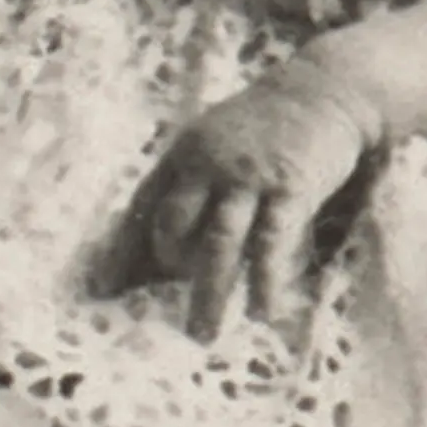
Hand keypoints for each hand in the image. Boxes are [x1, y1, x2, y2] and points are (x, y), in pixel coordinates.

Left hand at [115, 52, 385, 339]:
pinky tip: (262, 311)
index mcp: (182, 154)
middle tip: (166, 314)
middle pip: (172, 226)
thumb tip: (163, 244)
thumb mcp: (215, 144)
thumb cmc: (264, 128)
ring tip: (203, 335)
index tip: (102, 290)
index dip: (121, 251)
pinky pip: (270, 243)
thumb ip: (191, 185)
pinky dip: (264, 281)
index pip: (141, 208)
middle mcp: (206, 163)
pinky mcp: (288, 188)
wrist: (323, 91)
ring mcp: (247, 176)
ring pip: (217, 242)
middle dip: (166, 271)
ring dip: (209, 293)